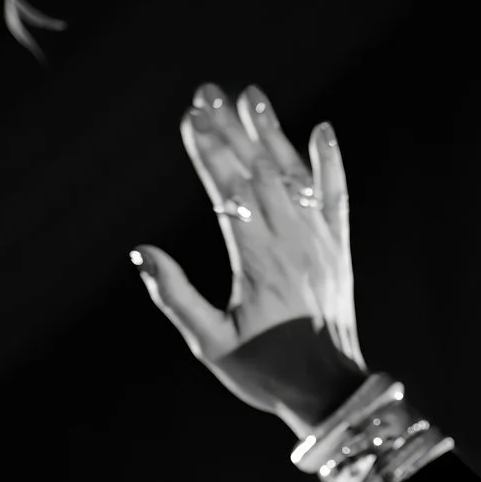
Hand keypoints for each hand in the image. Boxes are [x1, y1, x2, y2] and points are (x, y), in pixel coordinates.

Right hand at [135, 83, 364, 433]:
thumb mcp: (210, 344)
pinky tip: (324, 132)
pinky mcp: (339, 252)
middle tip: (206, 90)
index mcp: (256, 263)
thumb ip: (176, 298)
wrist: (329, 391)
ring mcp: (319, 245)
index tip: (188, 118)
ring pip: (295, 177)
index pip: (227, 193)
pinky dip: (330, 165)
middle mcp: (291, 244)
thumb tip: (141, 252)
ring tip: (251, 95)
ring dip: (272, 133)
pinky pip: (337, 200)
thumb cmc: (264, 371)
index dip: (208, 153)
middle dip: (230, 129)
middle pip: (257, 173)